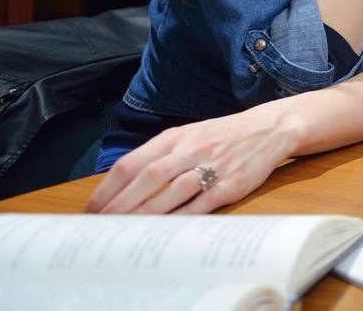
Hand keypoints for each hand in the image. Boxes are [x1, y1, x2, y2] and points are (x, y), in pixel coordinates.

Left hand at [85, 104, 294, 214]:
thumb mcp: (189, 135)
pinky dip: (180, 218)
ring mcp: (213, 166)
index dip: (108, 189)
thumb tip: (122, 185)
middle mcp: (192, 149)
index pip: (132, 163)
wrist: (271, 129)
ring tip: (126, 232)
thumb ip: (159, 155)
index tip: (92, 210)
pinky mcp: (232, 184)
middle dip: (120, 205)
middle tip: (102, 226)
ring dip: (145, 214)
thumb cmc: (223, 136)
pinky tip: (164, 230)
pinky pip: (201, 204)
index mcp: (176, 136)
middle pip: (148, 178)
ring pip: (172, 191)